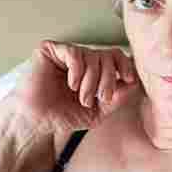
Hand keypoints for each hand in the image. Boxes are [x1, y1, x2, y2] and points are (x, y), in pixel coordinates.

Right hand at [13, 40, 140, 132]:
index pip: (116, 56)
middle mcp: (82, 59)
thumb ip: (117, 99)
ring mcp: (66, 53)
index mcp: (93, 71)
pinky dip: (77, 71)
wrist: (37, 121)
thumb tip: (135, 83)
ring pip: (93, 56)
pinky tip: (71, 84)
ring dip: (91, 81)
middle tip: (100, 98)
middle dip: (108, 79)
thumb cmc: (63, 116)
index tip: (128, 79)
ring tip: (81, 97)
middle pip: (108, 55)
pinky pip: (75, 53)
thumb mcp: (97, 113)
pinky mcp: (51, 50)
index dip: (126, 65)